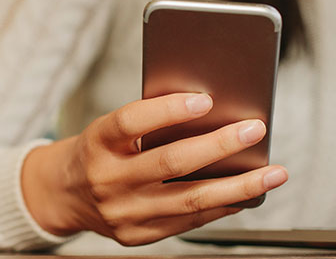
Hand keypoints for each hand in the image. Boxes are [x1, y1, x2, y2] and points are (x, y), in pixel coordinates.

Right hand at [21, 92, 287, 245]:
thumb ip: (149, 121)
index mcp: (97, 142)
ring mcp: (122, 213)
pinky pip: (187, 221)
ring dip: (238, 186)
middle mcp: (107, 180)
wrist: (63, 194)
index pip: (131, 122)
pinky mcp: (136, 235)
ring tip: (272, 173)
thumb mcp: (110, 127)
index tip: (206, 100)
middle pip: (170, 162)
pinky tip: (246, 194)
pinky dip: (221, 206)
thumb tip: (213, 112)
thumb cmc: (100, 149)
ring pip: (189, 199)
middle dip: (219, 146)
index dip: (168, 110)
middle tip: (254, 130)